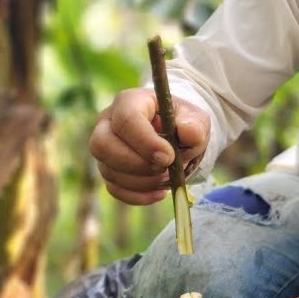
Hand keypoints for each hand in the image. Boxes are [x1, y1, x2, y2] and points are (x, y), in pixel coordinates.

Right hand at [88, 87, 209, 204]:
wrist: (177, 136)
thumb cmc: (183, 123)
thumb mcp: (196, 119)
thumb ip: (195, 125)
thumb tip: (187, 132)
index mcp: (129, 101)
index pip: (126, 120)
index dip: (145, 142)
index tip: (168, 157)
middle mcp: (107, 122)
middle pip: (102, 145)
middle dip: (136, 164)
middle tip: (164, 169)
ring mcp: (104, 147)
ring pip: (107, 169)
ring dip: (140, 182)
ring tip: (166, 179)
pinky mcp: (108, 168)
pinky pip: (113, 187)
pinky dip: (137, 195)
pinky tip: (159, 192)